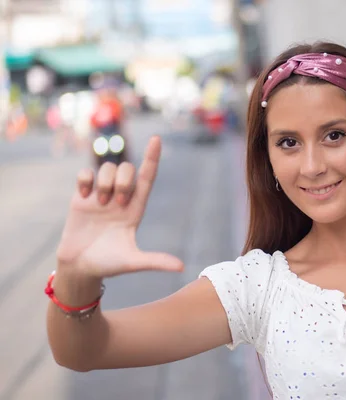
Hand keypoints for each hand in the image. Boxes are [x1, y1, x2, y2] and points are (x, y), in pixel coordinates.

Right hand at [56, 136, 183, 277]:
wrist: (80, 266)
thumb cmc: (109, 264)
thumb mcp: (134, 262)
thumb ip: (156, 261)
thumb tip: (181, 267)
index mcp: (136, 208)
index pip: (147, 177)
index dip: (152, 158)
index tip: (156, 139)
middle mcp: (121, 198)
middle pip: (127, 168)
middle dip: (124, 180)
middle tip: (117, 203)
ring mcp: (101, 195)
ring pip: (107, 168)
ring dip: (105, 183)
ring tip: (100, 205)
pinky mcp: (82, 196)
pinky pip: (86, 172)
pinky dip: (85, 179)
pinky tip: (84, 195)